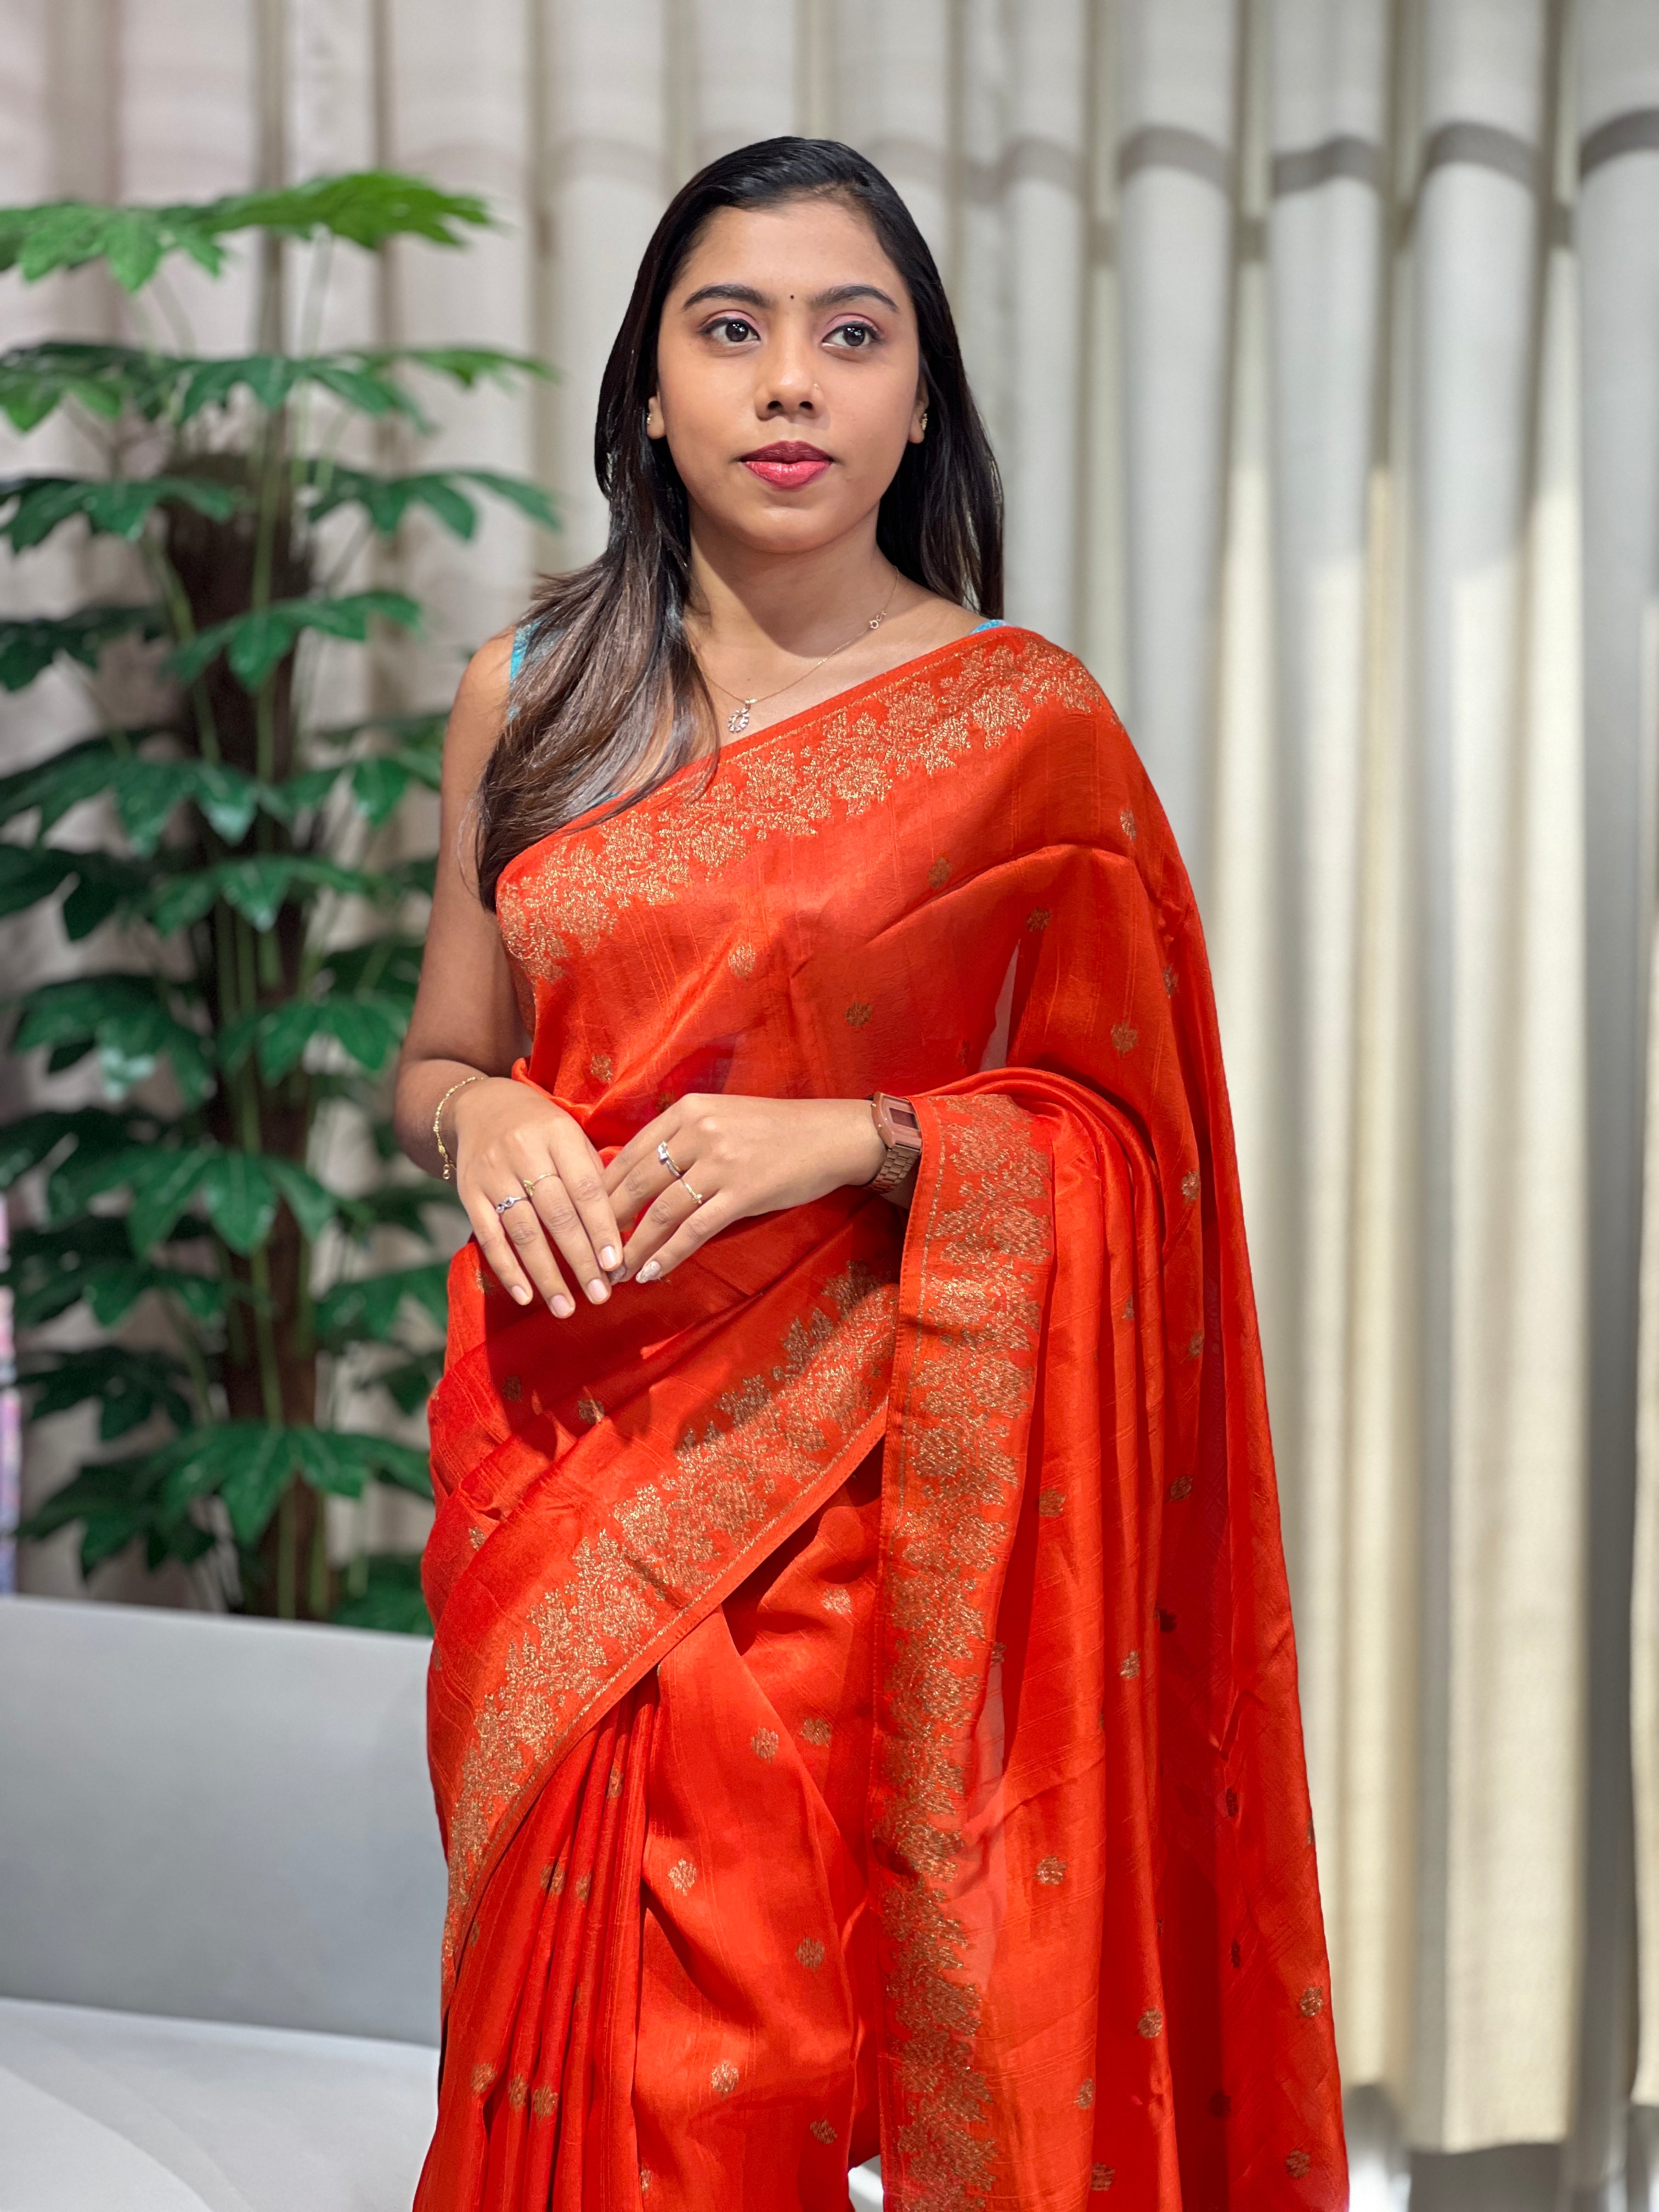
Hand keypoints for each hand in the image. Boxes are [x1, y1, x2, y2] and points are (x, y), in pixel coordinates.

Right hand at [450, 1078, 624, 1314]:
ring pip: (523, 1231)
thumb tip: (623, 1231)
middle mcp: (524, 1152)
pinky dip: (507, 1269)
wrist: (480, 1107)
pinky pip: (489, 1237)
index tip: (617, 1264)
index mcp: (559, 1135)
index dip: (601, 1227)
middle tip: (601, 1295)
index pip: (585, 1188)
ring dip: (546, 1274)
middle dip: (580, 1260)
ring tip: (567, 1308)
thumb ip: (594, 1177)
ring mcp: (493, 1173)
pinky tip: (526, 1295)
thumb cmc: (542, 1130)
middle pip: (557, 1214)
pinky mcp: (468, 1192)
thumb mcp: (572, 1137)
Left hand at [604, 1094, 885, 1283]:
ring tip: (616, 1272)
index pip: (630, 1153)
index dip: (602, 1190)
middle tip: (590, 1253)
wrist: (831, 1135)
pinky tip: (651, 1272)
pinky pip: (694, 1229)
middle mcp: (699, 1132)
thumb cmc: (775, 1131)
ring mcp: (721, 1162)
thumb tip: (635, 1175)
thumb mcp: (721, 1118)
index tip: (584, 1218)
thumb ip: (681, 1139)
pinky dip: (668, 1254)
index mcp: (688, 1110)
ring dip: (634, 1247)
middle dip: (609, 1223)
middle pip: (638, 1183)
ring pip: (661, 1211)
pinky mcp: (742, 1192)